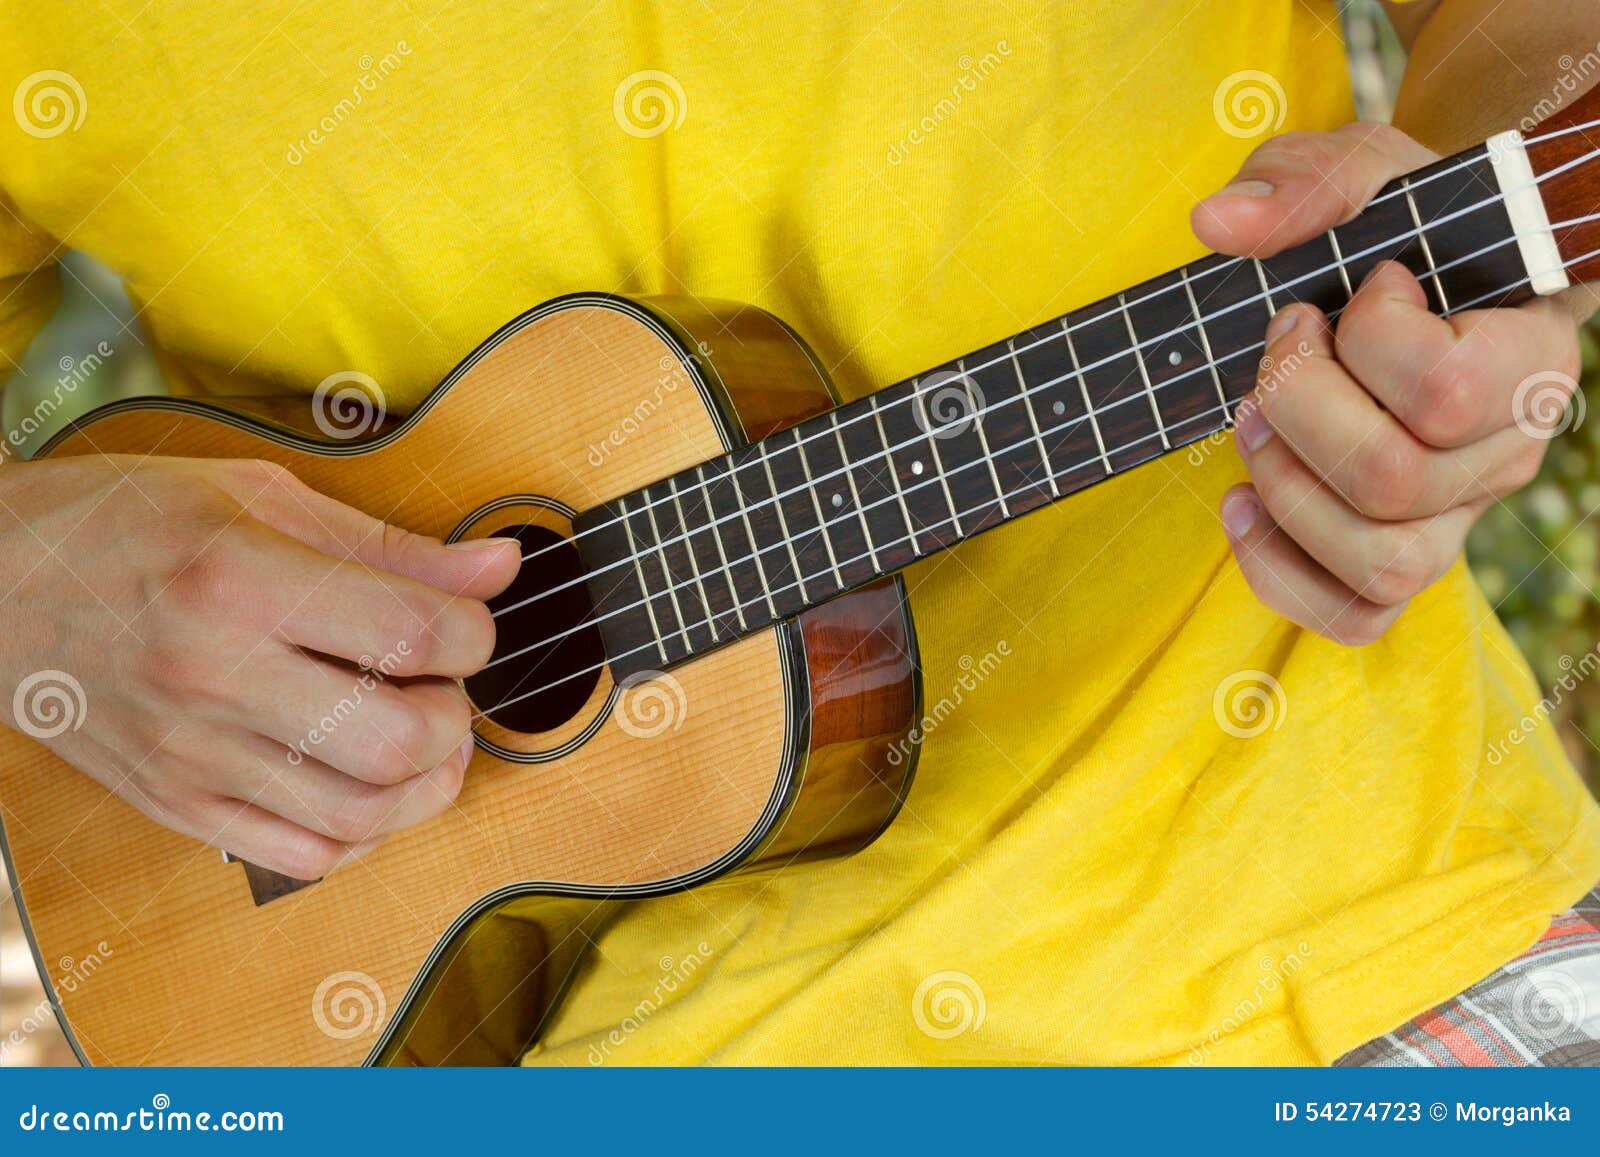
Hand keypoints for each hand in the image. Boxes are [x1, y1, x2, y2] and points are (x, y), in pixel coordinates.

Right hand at [0, 455, 519, 876]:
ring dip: (426, 784)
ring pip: (363, 814)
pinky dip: (362, 832)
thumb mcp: (260, 498)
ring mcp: (193, 752)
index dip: (474, 634)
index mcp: (241, 578)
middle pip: (400, 740)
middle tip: (440, 687)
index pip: (416, 632)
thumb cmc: (125, 526)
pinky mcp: (177, 803)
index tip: (463, 626)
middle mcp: (216, 673)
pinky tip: (363, 784)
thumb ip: (390, 544)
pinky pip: (304, 855)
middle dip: (455, 717)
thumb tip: (499, 569)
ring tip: (422, 740)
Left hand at [1192, 122, 1587, 644]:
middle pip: (1394, 481)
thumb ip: (1303, 185)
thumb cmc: (1400, 232)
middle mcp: (1505, 451)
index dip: (1368, 342)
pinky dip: (1278, 573)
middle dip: (1300, 412)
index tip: (1350, 290)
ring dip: (1285, 493)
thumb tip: (1218, 224)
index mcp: (1526, 355)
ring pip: (1381, 563)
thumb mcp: (1365, 176)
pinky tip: (1240, 504)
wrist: (1424, 281)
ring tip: (1252, 426)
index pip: (1445, 390)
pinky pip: (1354, 615)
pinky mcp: (1404, 557)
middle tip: (1275, 356)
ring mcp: (1457, 516)